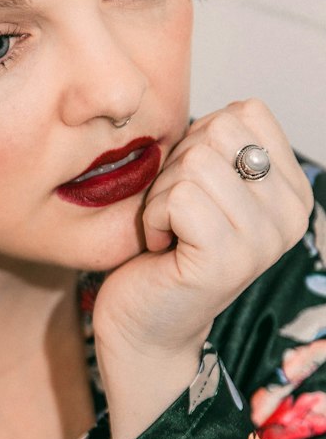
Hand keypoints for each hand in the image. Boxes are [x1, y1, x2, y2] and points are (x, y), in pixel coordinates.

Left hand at [93, 100, 312, 438]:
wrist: (145, 326)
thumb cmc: (165, 251)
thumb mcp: (203, 187)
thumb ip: (221, 147)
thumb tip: (223, 111)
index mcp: (292, 190)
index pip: (247, 112)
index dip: (199, 139)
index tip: (192, 188)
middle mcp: (290, 215)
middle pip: (218, 132)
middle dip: (177, 166)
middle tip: (174, 214)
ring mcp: (263, 238)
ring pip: (194, 162)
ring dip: (161, 195)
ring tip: (169, 232)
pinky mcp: (227, 258)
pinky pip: (178, 196)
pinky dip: (153, 217)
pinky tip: (162, 248)